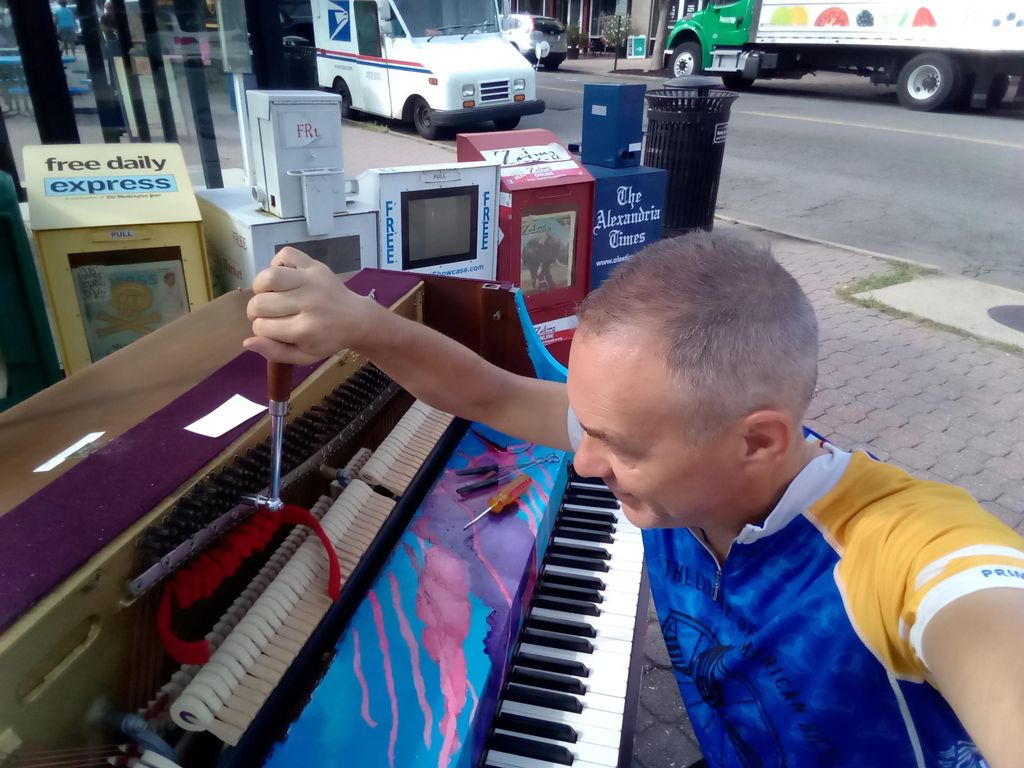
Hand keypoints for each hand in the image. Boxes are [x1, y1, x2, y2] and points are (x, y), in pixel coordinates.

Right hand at [244, 247, 379, 364]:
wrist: (357, 319)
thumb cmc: (328, 340)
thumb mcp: (304, 356)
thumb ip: (275, 352)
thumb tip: (247, 341)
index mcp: (305, 329)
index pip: (262, 326)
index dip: (261, 329)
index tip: (272, 330)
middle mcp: (308, 303)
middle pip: (261, 303)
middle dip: (256, 311)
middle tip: (267, 313)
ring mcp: (312, 281)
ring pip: (269, 277)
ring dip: (260, 287)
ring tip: (268, 294)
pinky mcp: (316, 266)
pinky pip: (286, 255)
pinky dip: (277, 263)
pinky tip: (284, 278)